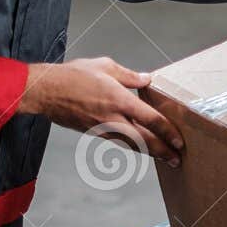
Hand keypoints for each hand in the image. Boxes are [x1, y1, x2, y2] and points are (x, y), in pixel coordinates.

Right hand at [18, 56, 183, 164]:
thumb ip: (129, 76)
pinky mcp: (95, 133)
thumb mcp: (105, 66)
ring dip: (150, 152)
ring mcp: (103, 128)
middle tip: (177, 160)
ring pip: (132, 145)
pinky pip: (119, 142)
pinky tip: (140, 146)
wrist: (47, 92)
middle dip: (163, 152)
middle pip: (145, 141)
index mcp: (119, 100)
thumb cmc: (73, 76)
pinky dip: (133, 146)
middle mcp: (113, 118)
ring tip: (164, 157)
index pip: (151, 120)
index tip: (179, 141)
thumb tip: (146, 79)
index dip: (168, 132)